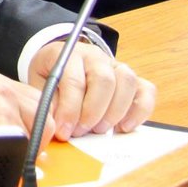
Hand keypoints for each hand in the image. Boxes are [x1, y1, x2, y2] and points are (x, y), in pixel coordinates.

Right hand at [0, 72, 49, 145]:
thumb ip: (2, 107)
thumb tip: (29, 132)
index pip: (38, 102)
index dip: (35, 124)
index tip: (28, 137)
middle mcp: (3, 89)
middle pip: (45, 119)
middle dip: (36, 140)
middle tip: (17, 150)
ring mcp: (2, 107)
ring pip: (36, 136)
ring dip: (23, 150)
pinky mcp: (0, 126)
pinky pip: (23, 150)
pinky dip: (13, 158)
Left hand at [26, 42, 155, 140]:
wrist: (61, 64)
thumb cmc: (51, 77)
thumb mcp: (40, 86)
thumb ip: (48, 103)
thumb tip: (56, 126)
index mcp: (69, 54)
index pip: (74, 80)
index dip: (70, 110)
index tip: (64, 131)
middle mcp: (95, 57)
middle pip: (103, 80)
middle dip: (93, 112)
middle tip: (81, 131)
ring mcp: (116, 66)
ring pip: (127, 82)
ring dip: (115, 112)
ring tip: (99, 130)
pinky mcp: (133, 80)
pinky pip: (146, 90)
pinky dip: (140, 111)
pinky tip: (123, 127)